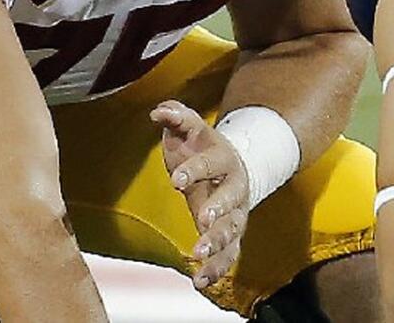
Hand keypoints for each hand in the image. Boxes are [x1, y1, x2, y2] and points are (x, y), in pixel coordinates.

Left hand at [150, 100, 250, 289]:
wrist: (230, 164)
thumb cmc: (200, 146)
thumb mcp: (188, 126)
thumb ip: (174, 115)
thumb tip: (157, 111)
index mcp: (223, 158)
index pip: (210, 164)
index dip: (194, 170)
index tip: (176, 180)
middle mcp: (235, 187)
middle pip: (231, 200)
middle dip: (218, 210)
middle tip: (202, 220)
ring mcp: (236, 213)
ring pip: (233, 231)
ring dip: (218, 244)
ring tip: (199, 256)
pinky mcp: (232, 235)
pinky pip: (229, 255)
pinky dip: (217, 270)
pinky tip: (198, 282)